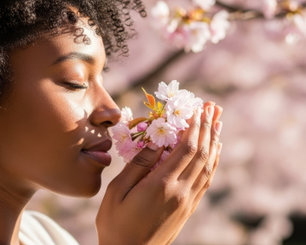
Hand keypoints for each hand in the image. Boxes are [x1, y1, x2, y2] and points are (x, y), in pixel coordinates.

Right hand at [96, 102, 222, 244]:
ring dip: (214, 141)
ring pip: (208, 166)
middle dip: (208, 127)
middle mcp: (181, 192)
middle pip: (202, 154)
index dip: (194, 126)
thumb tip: (154, 141)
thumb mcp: (117, 191)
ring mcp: (187, 201)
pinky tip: (214, 151)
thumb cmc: (116, 223)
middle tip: (212, 107)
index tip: (197, 108)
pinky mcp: (188, 209)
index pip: (186, 149)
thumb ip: (138, 165)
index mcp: (161, 185)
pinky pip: (206, 180)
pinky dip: (212, 161)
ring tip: (217, 122)